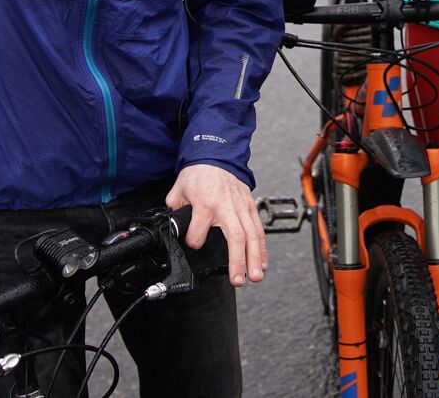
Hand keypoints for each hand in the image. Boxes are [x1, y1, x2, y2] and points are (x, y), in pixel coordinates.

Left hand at [166, 164, 267, 287]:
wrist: (216, 157)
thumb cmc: (198, 175)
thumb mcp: (178, 192)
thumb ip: (175, 212)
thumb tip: (174, 228)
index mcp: (205, 204)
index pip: (198, 233)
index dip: (194, 241)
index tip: (194, 244)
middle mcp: (226, 207)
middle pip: (236, 237)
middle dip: (238, 261)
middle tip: (238, 281)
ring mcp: (241, 207)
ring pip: (252, 235)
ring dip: (255, 258)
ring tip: (256, 276)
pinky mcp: (250, 206)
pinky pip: (259, 229)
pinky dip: (263, 247)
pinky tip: (263, 262)